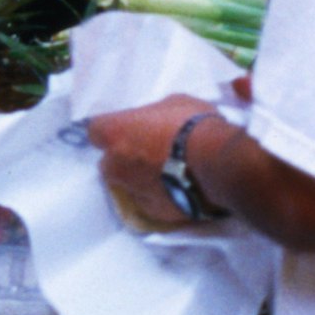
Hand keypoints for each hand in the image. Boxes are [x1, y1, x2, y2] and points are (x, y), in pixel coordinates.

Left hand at [87, 95, 220, 231]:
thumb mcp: (174, 103)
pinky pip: (150, 202)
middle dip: (124, 158)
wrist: (218, 164)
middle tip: (152, 153)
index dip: (113, 130)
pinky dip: (161, 196)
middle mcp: (114, 164)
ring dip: (142, 179)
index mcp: (113, 132)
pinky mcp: (152, 211)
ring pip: (128, 185)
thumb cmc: (195, 125)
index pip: (96, 130)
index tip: (129, 130)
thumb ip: (154, 115)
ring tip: (170, 174)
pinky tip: (181, 190)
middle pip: (110, 161)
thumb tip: (154, 121)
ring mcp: (131, 190)